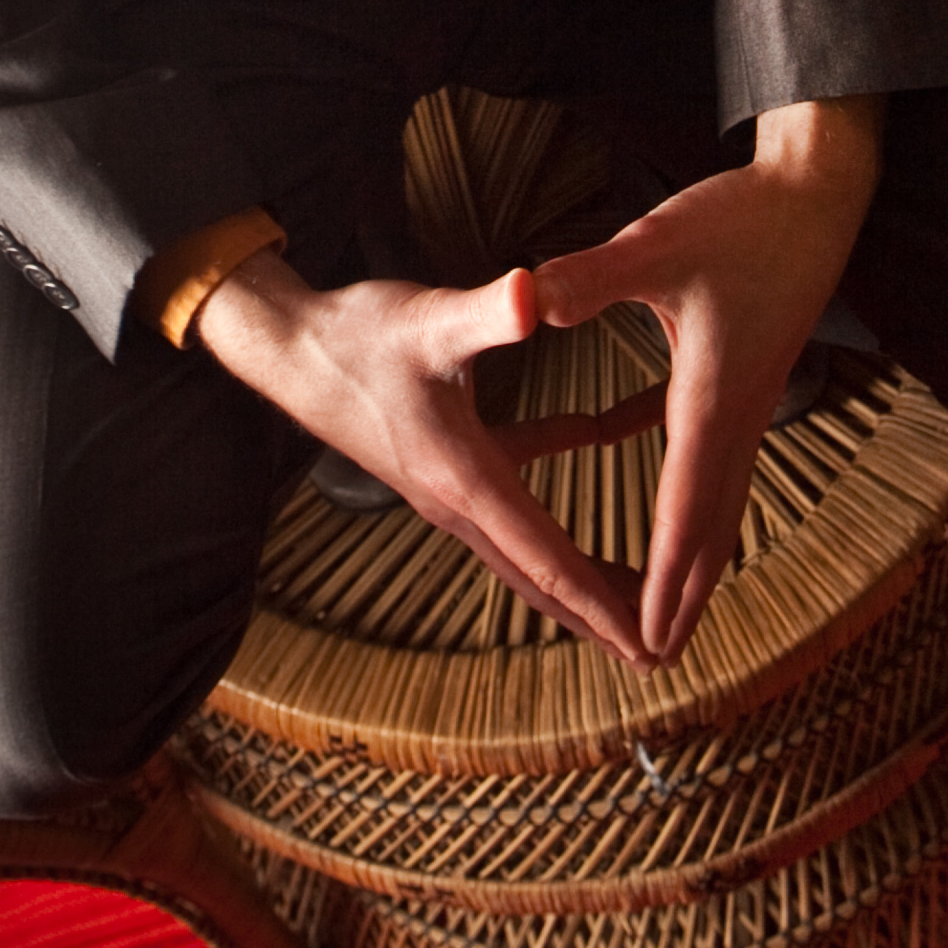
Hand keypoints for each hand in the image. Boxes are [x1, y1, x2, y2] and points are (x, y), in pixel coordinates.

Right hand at [193, 250, 666, 662]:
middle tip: (660, 653)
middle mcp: (456, 500)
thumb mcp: (429, 319)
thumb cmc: (357, 333)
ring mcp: (448, 486)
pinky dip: (552, 482)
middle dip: (600, 617)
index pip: (546, 559)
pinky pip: (512, 486)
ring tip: (633, 592)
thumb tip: (534, 294)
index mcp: (464, 479)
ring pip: (526, 546)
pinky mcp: (444, 458)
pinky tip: (597, 435)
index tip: (647, 645)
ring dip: (579, 573)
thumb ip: (487, 311)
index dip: (602, 604)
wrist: (287, 344)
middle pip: (540, 578)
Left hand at [531, 96, 884, 662]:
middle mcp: (737, 414)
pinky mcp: (743, 373)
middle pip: (710, 528)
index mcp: (711, 399)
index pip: (682, 511)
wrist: (819, 194)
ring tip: (664, 600)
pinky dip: (683, 481)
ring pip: (716, 496)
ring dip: (689, 552)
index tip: (646, 642)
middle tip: (654, 661)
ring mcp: (747, 398)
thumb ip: (592, 277)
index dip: (662, 580)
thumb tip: (533, 297)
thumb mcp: (656, 244)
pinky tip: (648, 463)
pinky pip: (709, 448)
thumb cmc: (741, 216)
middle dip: (683, 597)